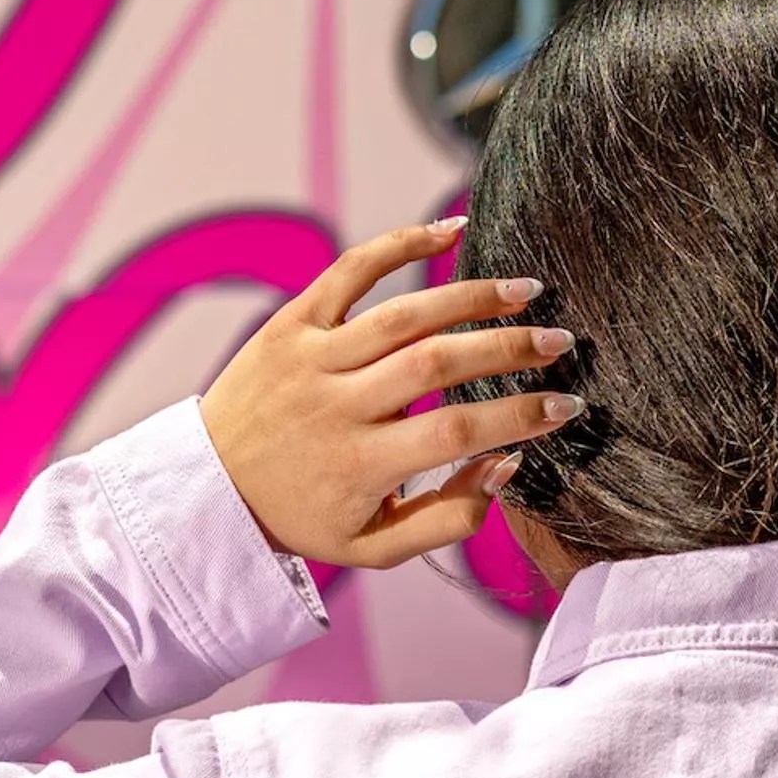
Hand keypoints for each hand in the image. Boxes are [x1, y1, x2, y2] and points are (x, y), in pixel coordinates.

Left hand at [200, 219, 582, 568]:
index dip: (519, 415)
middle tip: (560, 343)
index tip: (566, 405)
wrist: (212, 486)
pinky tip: (454, 230)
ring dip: (474, 297)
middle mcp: (336, 406)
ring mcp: (311, 358)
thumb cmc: (305, 517)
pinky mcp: (291, 323)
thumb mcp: (374, 547)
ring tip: (528, 292)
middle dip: (510, 350)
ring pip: (405, 314)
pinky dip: (403, 243)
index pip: (456, 432)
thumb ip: (449, 518)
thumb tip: (508, 464)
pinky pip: (352, 271)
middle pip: (438, 364)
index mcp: (361, 465)